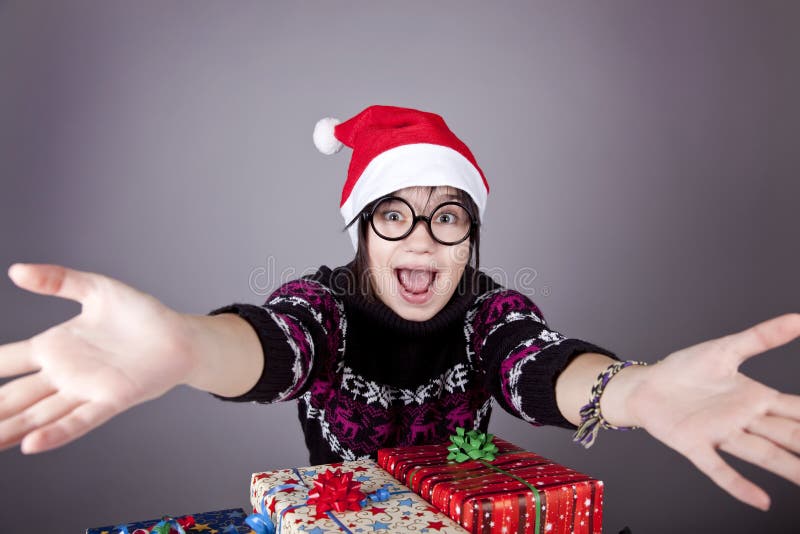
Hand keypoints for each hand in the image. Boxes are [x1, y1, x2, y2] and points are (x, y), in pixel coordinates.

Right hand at [0, 263, 194, 453]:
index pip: (7, 361)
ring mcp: (86, 389)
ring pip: (38, 415)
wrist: (179, 335)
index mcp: (55, 347)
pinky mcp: (112, 399)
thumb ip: (57, 280)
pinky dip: (55, 433)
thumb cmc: (140, 315)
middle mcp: (65, 373)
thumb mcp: (96, 289)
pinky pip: (79, 420)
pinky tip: (30, 445)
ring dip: (10, 428)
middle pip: (15, 396)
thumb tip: (15, 270)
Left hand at [624, 313, 799, 510]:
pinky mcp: (694, 444)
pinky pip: (719, 468)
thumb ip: (762, 337)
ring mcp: (720, 434)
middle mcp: (743, 420)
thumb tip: (799, 318)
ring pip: (762, 454)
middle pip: (787, 436)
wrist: (645, 385)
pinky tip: (761, 500)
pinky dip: (738, 483)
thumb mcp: (725, 349)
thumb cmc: (684, 370)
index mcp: (755, 399)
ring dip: (788, 468)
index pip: (797, 411)